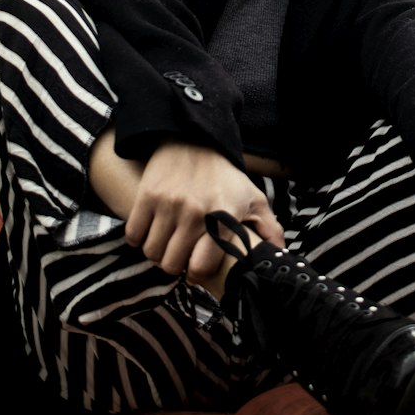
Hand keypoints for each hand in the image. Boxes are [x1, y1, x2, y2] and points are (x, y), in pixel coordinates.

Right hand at [124, 139, 284, 281]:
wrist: (193, 140)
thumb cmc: (224, 176)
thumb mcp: (253, 198)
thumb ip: (270, 229)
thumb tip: (279, 255)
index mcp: (223, 217)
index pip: (200, 267)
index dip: (197, 274)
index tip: (196, 267)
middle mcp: (195, 212)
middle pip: (171, 264)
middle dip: (175, 264)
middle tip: (179, 254)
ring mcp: (168, 204)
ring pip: (152, 252)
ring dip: (157, 252)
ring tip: (167, 243)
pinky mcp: (147, 196)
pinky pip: (134, 235)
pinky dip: (139, 238)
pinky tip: (151, 231)